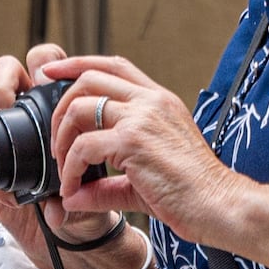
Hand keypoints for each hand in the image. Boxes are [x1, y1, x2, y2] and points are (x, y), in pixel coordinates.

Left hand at [16, 47, 268, 263]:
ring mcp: (142, 117)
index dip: (76, 64)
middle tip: (56, 145)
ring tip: (66, 170)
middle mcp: (151, 101)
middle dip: (59, 108)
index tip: (49, 73)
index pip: (113, 65)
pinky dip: (70, 170)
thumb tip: (72, 197)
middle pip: (88, 80)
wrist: (218, 204)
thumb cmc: (190, 192)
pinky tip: (74, 189)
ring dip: (61, 141)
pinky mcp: (133, 139)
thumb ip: (105, 184)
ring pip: (79, 109)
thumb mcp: (142, 178)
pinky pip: (83, 146)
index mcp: (159, 101)